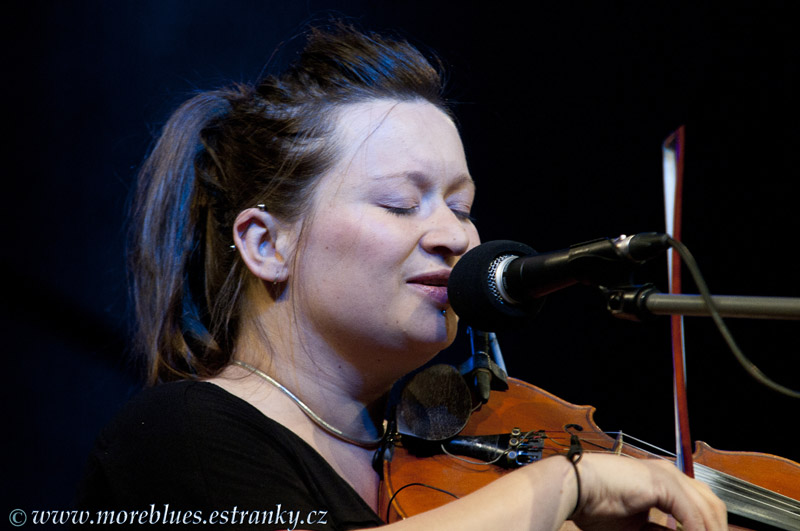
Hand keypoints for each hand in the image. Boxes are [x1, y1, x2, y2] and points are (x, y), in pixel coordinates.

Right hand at [571, 454, 726, 530]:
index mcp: (663, 482)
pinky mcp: (662, 481)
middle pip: (711, 505)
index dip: (708, 529)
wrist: (575, 488)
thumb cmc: (594, 505)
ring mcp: (667, 475)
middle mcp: (669, 474)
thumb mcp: (636, 528)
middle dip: (716, 529)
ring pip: (706, 508)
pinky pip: (690, 512)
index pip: (700, 506)